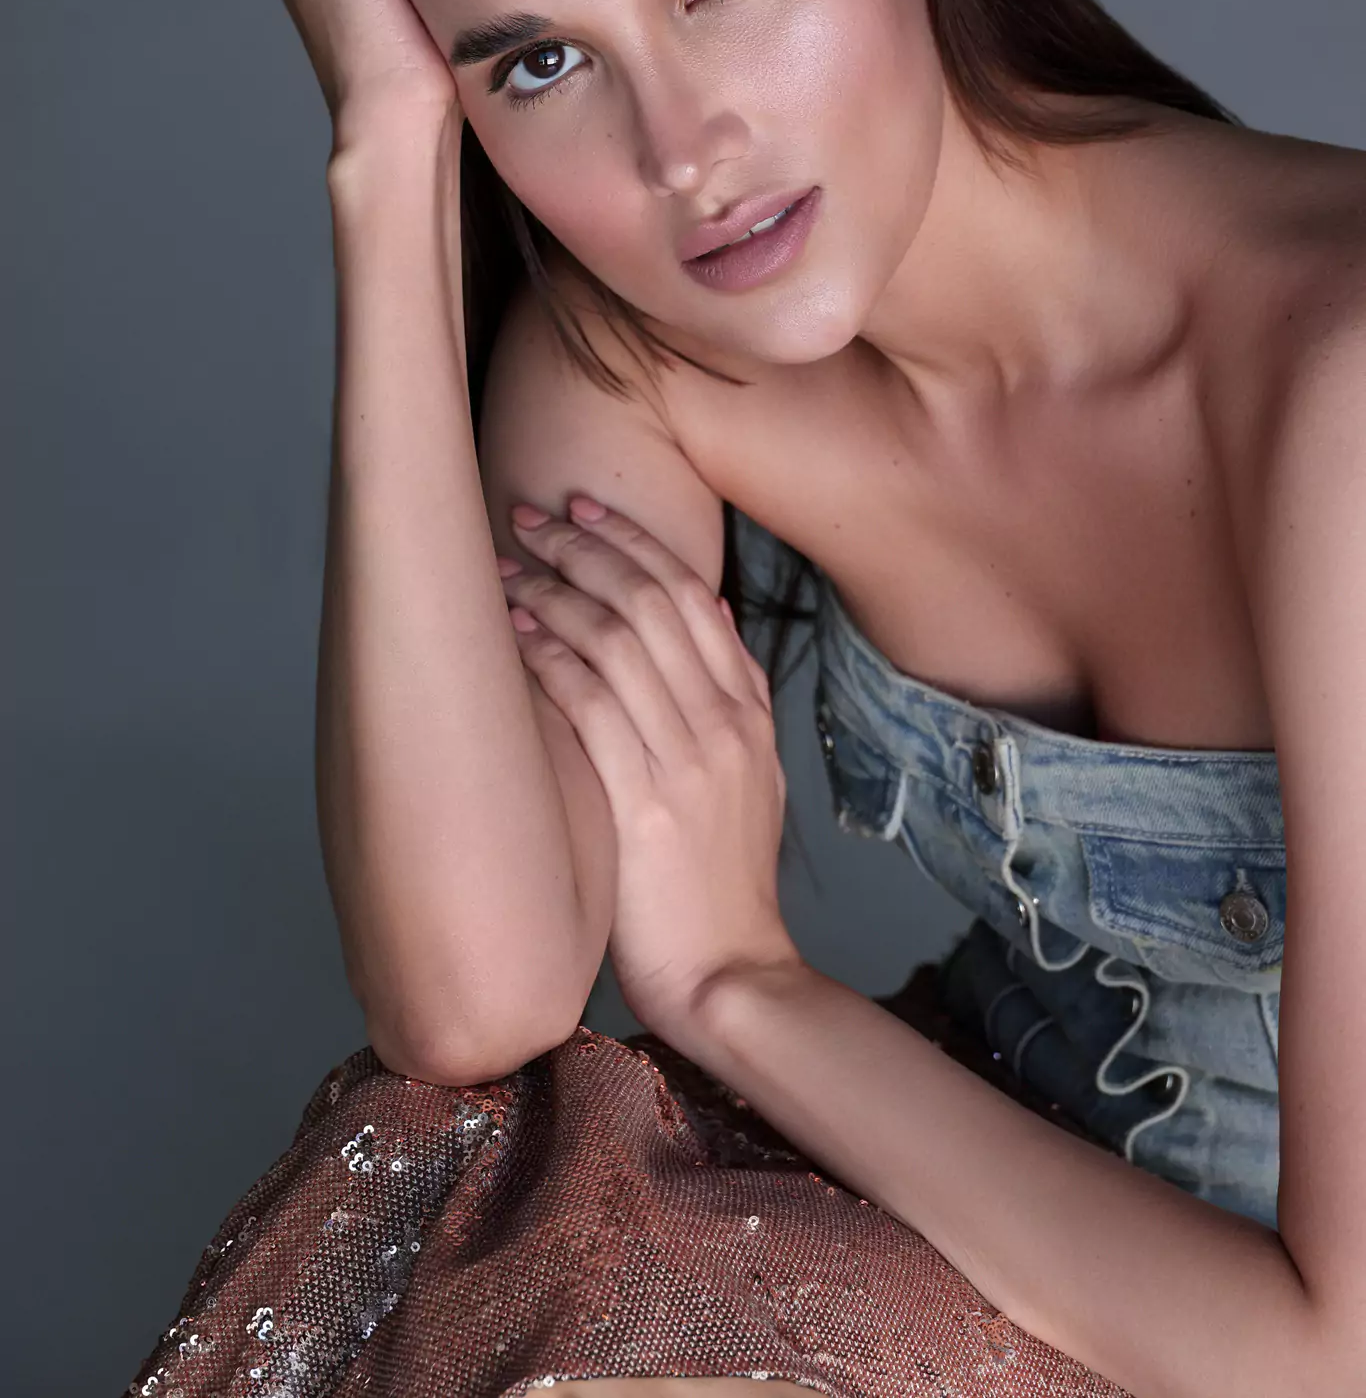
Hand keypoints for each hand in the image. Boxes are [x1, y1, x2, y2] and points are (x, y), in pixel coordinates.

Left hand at [496, 496, 802, 1041]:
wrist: (729, 975)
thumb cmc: (719, 887)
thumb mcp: (751, 782)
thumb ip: (732, 700)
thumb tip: (706, 614)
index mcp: (748, 715)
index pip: (691, 595)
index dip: (634, 541)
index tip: (585, 506)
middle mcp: (724, 724)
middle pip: (650, 600)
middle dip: (585, 545)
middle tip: (530, 514)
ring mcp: (687, 760)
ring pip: (616, 638)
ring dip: (554, 588)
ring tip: (504, 562)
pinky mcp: (643, 802)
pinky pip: (588, 703)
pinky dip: (546, 655)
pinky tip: (508, 631)